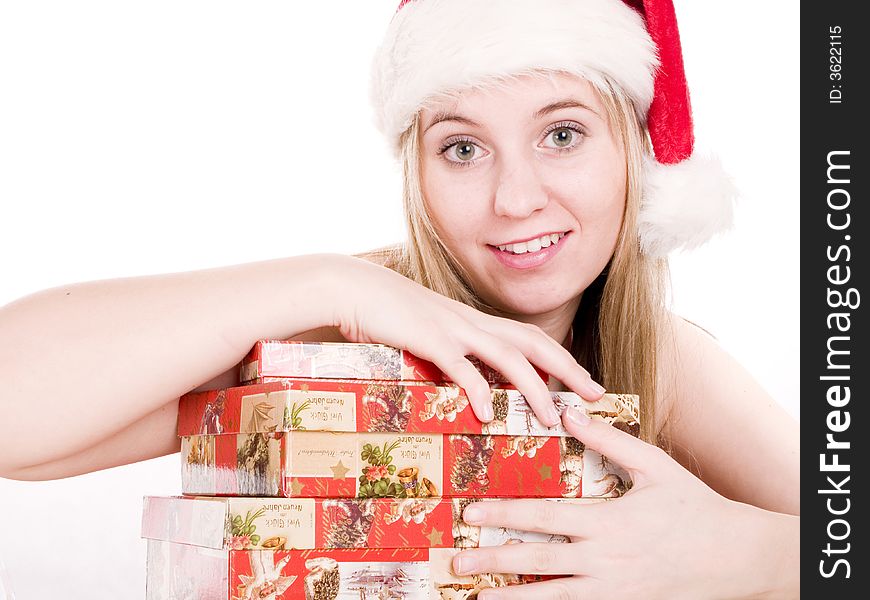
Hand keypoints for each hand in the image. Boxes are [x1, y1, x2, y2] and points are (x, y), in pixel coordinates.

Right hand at [329, 255, 603, 425]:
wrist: (350, 287)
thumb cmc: (384, 312)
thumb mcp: (424, 331)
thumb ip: (448, 350)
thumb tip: (464, 381)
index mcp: (473, 321)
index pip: (529, 337)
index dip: (561, 358)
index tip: (583, 381)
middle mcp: (471, 322)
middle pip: (534, 343)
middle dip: (568, 369)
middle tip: (595, 395)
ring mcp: (452, 328)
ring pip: (508, 357)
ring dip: (534, 388)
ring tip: (552, 417)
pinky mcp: (428, 338)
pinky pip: (461, 367)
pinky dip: (478, 390)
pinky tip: (488, 414)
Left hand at [451, 407, 788, 598]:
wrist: (734, 558)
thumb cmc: (693, 506)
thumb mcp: (654, 466)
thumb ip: (610, 440)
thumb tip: (570, 414)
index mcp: (607, 521)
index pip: (544, 517)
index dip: (504, 515)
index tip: (472, 513)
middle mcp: (603, 559)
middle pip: (537, 560)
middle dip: (493, 560)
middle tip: (458, 562)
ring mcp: (612, 590)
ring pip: (552, 596)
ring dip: (513, 599)